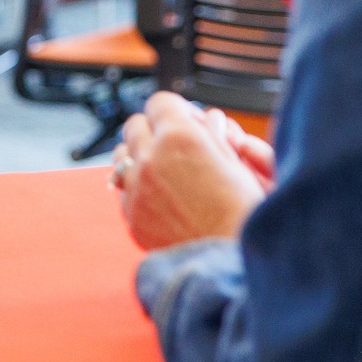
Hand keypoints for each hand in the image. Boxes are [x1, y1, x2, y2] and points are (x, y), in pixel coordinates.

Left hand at [113, 92, 268, 250]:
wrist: (228, 259)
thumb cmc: (240, 213)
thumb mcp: (234, 161)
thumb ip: (210, 134)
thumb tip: (203, 119)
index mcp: (180, 137)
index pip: (160, 102)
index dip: (174, 111)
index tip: (182, 121)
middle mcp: (151, 158)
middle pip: (135, 125)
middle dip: (153, 131)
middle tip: (173, 146)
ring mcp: (136, 187)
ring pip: (121, 155)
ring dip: (138, 157)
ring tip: (162, 172)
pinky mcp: (131, 214)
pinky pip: (123, 189)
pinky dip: (137, 188)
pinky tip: (160, 199)